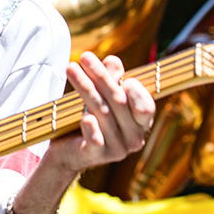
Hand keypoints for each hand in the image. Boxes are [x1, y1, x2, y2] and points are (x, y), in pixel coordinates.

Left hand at [50, 51, 155, 172]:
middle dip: (101, 76)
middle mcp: (134, 138)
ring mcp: (117, 149)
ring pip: (103, 112)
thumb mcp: (101, 97)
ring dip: (86, 87)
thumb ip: (111, 80)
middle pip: (119, 102)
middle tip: (85, 57)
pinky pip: (96, 139)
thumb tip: (113, 60)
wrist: (67, 151)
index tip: (112, 67)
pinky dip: (91, 128)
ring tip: (71, 68)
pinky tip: (84, 118)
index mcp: (141, 123)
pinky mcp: (97, 156)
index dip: (133, 87)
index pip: (145, 104)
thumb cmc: (90, 118)